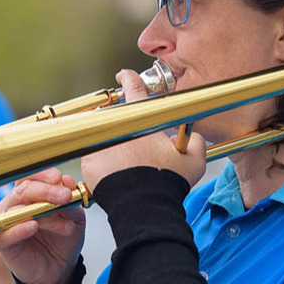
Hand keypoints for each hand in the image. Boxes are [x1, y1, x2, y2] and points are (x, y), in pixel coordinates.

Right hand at [0, 168, 85, 283]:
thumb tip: (66, 182)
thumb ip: (71, 200)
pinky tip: (33, 226)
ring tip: (65, 225)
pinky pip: (6, 232)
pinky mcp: (2, 242)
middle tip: (65, 196)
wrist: (59, 270)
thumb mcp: (75, 218)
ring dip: (44, 214)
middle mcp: (14, 204)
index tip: (59, 177)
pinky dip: (19, 228)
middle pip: (23, 189)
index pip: (29, 176)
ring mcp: (6, 222)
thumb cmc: (63, 239)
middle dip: (46, 191)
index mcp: (30, 193)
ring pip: (18, 209)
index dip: (42, 174)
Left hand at [81, 69, 206, 191]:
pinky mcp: (88, 161)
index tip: (124, 76)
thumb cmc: (167, 184)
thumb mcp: (193, 160)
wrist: (144, 207)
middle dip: (123, 125)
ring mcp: (99, 143)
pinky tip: (113, 173)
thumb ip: (196, 141)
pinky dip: (100, 162)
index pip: (133, 87)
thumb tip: (192, 137)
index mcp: (140, 120)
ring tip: (123, 162)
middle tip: (133, 143)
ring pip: (101, 135)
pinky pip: (91, 155)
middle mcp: (115, 126)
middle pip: (114, 115)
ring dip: (110, 142)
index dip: (128, 78)